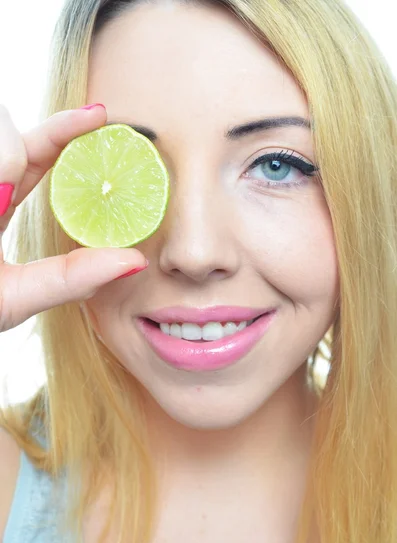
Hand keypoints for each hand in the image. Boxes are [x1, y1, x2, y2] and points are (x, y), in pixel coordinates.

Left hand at [0, 104, 146, 332]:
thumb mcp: (11, 302)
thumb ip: (68, 279)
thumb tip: (131, 260)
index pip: (12, 153)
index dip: (58, 131)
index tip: (97, 116)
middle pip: (9, 138)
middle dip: (47, 136)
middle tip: (91, 135)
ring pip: (7, 146)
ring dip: (34, 146)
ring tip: (74, 152)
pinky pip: (9, 168)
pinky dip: (31, 159)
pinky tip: (50, 166)